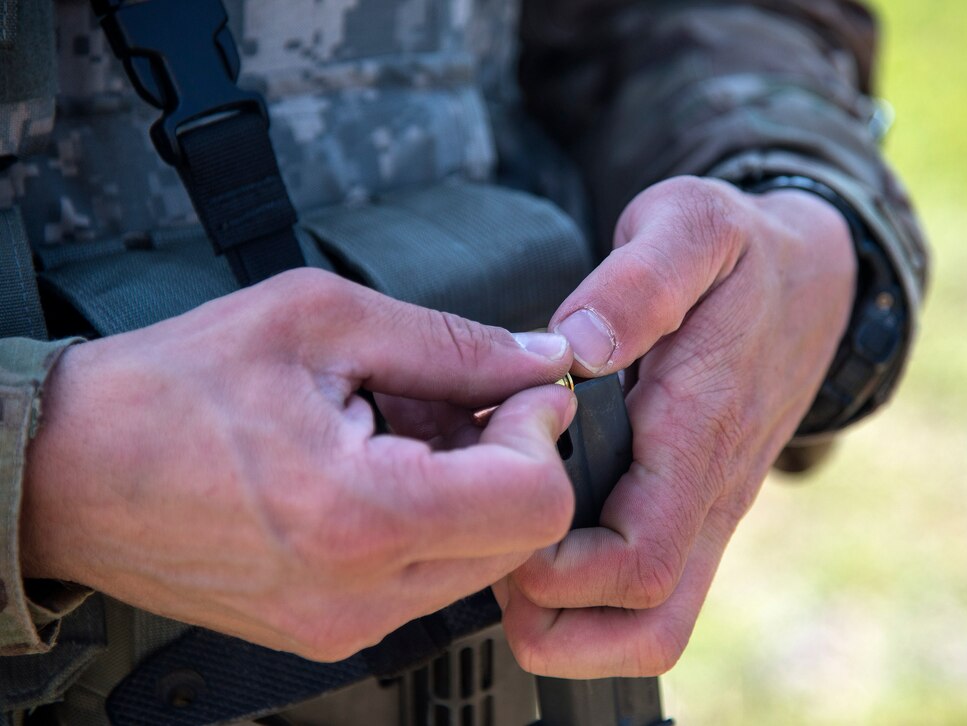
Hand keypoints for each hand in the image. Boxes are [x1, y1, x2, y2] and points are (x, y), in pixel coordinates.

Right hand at [21, 269, 576, 661]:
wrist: (69, 471)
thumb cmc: (170, 389)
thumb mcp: (319, 322)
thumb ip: (449, 343)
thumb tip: (537, 356)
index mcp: (360, 515)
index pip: (536, 505)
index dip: (544, 432)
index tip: (522, 388)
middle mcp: (358, 595)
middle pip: (520, 541)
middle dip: (515, 457)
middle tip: (467, 398)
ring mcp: (343, 626)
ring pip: (480, 564)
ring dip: (475, 489)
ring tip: (411, 426)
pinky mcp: (328, 632)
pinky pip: (427, 581)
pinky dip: (433, 520)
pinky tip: (385, 465)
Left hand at [494, 176, 856, 676]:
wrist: (811, 283)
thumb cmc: (742, 256)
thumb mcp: (693, 226)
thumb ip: (641, 282)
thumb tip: (578, 351)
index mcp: (701, 434)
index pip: (639, 563)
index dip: (556, 569)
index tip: (506, 503)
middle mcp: (710, 497)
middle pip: (646, 631)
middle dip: (552, 620)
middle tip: (498, 546)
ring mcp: (706, 515)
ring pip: (650, 630)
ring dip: (568, 621)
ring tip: (514, 547)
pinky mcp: (694, 515)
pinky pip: (648, 594)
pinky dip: (586, 595)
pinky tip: (542, 529)